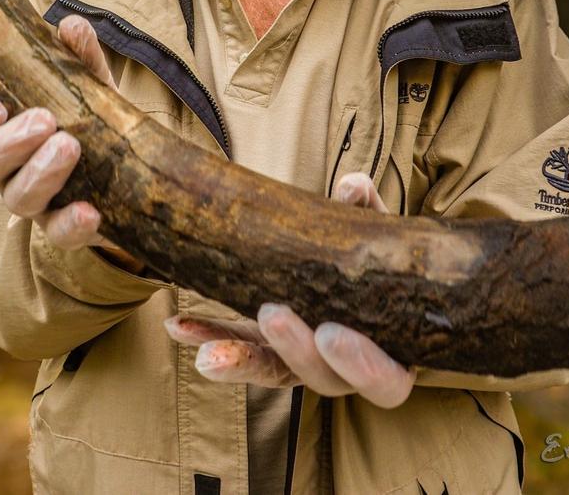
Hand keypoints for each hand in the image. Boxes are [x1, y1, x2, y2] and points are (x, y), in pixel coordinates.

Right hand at [0, 15, 140, 267]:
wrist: (133, 165)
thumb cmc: (92, 115)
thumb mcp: (88, 83)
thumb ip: (79, 58)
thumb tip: (71, 27)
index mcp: (0, 133)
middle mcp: (8, 171)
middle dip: (9, 143)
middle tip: (42, 121)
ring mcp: (36, 202)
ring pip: (19, 199)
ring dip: (40, 174)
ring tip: (69, 146)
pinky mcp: (67, 226)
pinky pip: (60, 234)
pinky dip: (72, 225)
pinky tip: (89, 211)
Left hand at [163, 173, 416, 408]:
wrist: (357, 271)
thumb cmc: (380, 261)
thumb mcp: (380, 235)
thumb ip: (369, 213)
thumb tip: (353, 186)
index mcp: (392, 353)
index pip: (385, 381)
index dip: (361, 365)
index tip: (330, 332)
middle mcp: (344, 369)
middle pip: (322, 378)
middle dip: (293, 349)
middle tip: (271, 314)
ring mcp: (301, 363)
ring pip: (272, 372)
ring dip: (238, 359)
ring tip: (207, 354)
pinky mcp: (265, 349)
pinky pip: (236, 349)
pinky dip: (208, 337)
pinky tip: (177, 326)